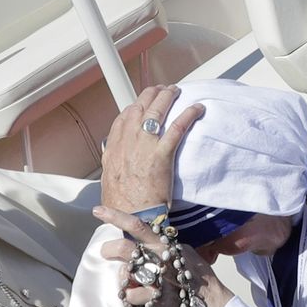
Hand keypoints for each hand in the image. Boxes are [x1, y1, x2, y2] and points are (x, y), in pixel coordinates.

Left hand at [94, 206, 233, 306]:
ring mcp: (159, 278)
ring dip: (120, 276)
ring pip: (125, 272)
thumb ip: (165, 243)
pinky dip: (128, 295)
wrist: (212, 299)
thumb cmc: (196, 274)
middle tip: (105, 253)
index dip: (116, 216)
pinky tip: (132, 295)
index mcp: (166, 244)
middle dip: (109, 249)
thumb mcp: (183, 250)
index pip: (138, 225)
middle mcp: (161, 258)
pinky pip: (131, 295)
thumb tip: (146, 233)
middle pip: (125, 249)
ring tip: (123, 279)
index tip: (97, 210)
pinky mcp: (158, 297)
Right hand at [101, 85, 204, 211]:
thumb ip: (112, 164)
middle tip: (161, 90)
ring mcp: (144, 146)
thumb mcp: (109, 179)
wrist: (131, 215)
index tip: (142, 102)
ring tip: (177, 91)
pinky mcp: (162, 154)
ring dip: (168, 97)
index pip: (124, 117)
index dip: (135, 106)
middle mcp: (128, 141)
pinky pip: (177, 127)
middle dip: (152, 95)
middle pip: (140, 107)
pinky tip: (197, 108)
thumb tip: (111, 159)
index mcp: (115, 147)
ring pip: (156, 111)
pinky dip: (188, 114)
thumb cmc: (122, 204)